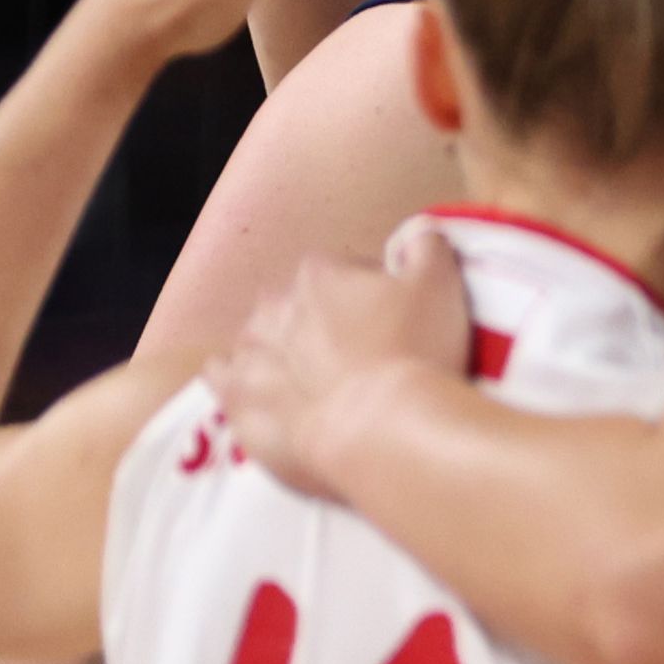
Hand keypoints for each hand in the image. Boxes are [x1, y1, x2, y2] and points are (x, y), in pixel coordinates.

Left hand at [209, 222, 471, 499]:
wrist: (381, 430)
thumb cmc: (414, 351)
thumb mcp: (440, 284)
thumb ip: (426, 246)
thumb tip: (418, 234)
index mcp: (320, 273)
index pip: (345, 271)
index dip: (371, 295)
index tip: (393, 323)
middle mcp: (274, 306)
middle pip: (297, 305)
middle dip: (319, 322)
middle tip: (356, 355)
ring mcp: (249, 355)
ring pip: (258, 340)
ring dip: (280, 352)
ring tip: (314, 381)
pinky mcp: (236, 401)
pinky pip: (222, 378)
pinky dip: (239, 380)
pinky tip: (264, 394)